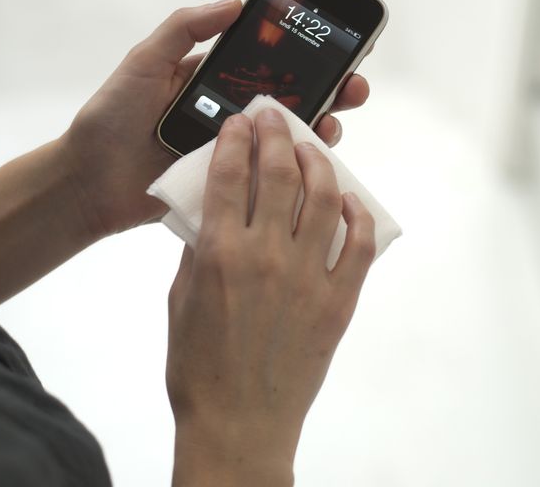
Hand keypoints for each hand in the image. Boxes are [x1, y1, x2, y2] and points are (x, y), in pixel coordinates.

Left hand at [60, 0, 371, 238]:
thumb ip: (184, 29)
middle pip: (291, 102)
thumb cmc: (111, 118)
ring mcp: (233, 154)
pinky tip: (313, 165)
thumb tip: (235, 2)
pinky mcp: (230, 188)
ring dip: (318, 129)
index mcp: (214, 83)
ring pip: (288, 142)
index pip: (269, 64)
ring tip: (334, 120)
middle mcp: (231, 117)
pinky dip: (296, 173)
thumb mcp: (144, 62)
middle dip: (329, 90)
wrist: (87, 183)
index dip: (305, 54)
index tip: (338, 42)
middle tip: (353, 85)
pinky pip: (269, 180)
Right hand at [166, 110, 375, 485]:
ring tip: (312, 148)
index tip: (240, 121)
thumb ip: (197, 248)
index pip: (231, 174)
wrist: (238, 422)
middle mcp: (267, 257)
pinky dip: (357, 216)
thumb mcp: (180, 299)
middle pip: (280, 174)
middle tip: (276, 118)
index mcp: (220, 254)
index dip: (236, 138)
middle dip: (279, 134)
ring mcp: (308, 278)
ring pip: (324, 199)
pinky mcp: (338, 302)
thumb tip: (212, 209)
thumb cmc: (199, 366)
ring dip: (319, 163)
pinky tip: (348, 199)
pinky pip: (359, 246)